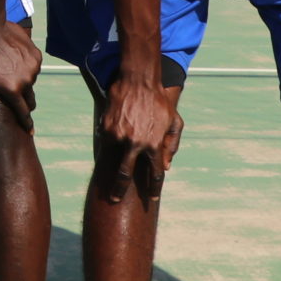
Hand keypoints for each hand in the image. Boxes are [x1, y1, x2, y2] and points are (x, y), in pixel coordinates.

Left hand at [0, 16, 40, 132]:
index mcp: (11, 89)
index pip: (23, 113)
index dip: (26, 123)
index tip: (29, 131)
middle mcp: (26, 79)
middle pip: (29, 98)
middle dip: (23, 102)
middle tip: (14, 101)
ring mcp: (32, 65)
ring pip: (30, 81)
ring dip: (22, 82)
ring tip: (8, 77)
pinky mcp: (34, 53)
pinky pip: (32, 66)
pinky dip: (24, 67)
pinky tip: (12, 63)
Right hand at [95, 68, 182, 202]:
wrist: (139, 80)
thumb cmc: (159, 101)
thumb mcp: (173, 122)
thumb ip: (171, 145)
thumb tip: (166, 166)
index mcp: (154, 145)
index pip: (155, 175)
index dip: (154, 190)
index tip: (151, 200)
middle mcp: (135, 144)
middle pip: (125, 176)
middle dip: (118, 190)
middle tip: (114, 199)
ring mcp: (118, 136)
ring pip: (113, 158)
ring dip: (113, 163)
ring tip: (109, 169)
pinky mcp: (106, 127)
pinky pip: (106, 142)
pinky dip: (110, 144)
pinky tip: (112, 142)